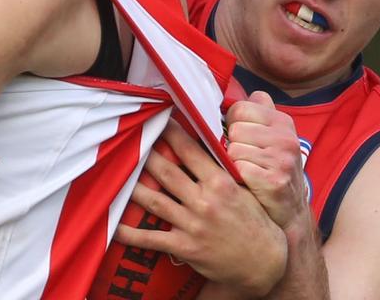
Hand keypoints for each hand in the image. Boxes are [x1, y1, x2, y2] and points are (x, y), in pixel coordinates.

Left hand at [115, 121, 286, 296]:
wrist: (266, 262)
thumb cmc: (256, 221)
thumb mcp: (246, 189)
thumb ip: (225, 168)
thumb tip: (209, 141)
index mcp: (220, 183)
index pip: (191, 151)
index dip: (172, 133)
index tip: (158, 118)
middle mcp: (204, 201)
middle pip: (166, 171)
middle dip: (145, 153)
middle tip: (128, 138)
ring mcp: (193, 224)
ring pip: (154, 200)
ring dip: (132, 187)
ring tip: (113, 172)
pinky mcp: (185, 246)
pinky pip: (152, 238)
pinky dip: (130, 233)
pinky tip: (113, 225)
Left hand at [225, 91, 307, 228]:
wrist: (290, 211)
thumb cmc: (272, 168)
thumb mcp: (271, 136)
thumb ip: (257, 111)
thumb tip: (236, 89)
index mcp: (282, 121)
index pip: (240, 108)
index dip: (231, 122)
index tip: (237, 135)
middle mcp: (286, 138)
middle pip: (235, 129)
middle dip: (231, 144)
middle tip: (243, 157)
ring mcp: (282, 159)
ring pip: (233, 149)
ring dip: (232, 161)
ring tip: (245, 169)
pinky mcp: (274, 180)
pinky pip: (237, 168)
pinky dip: (236, 176)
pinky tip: (247, 181)